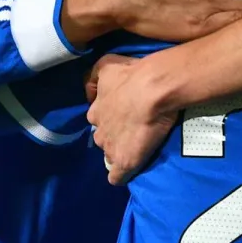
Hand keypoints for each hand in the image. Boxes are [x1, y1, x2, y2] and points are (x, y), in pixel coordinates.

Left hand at [87, 54, 179, 184]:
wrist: (152, 89)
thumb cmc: (131, 75)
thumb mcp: (105, 66)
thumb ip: (94, 76)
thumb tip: (90, 90)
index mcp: (96, 111)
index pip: (99, 120)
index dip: (111, 119)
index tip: (123, 116)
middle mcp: (100, 131)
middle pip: (103, 138)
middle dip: (113, 137)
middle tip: (132, 131)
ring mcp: (110, 148)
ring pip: (110, 155)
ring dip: (119, 153)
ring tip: (136, 149)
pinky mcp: (124, 162)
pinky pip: (117, 176)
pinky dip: (121, 175)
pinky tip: (127, 173)